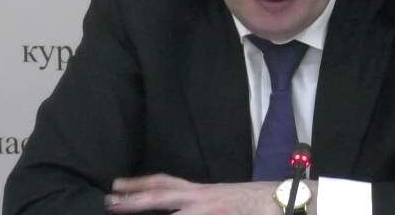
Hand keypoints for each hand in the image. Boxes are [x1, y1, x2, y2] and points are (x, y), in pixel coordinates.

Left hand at [104, 173, 280, 214]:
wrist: (284, 201)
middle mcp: (203, 197)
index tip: (119, 186)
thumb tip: (183, 208)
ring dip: (149, 206)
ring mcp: (210, 208)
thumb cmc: (257, 203)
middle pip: (162, 193)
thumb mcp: (224, 200)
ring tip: (124, 208)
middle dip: (135, 198)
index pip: (167, 183)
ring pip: (173, 211)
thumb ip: (203, 203)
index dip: (141, 184)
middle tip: (110, 200)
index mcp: (203, 191)